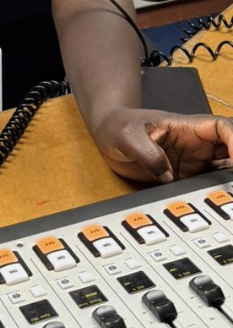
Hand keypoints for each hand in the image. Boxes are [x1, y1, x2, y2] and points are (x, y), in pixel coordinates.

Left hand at [92, 107, 232, 182]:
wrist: (107, 135)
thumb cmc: (118, 125)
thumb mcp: (127, 135)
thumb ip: (147, 153)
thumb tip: (165, 175)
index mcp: (185, 127)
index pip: (220, 128)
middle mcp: (194, 144)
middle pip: (229, 151)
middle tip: (232, 186)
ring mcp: (192, 162)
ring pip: (223, 170)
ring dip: (228, 182)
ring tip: (227, 196)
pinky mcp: (184, 178)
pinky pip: (206, 185)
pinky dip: (215, 193)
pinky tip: (217, 201)